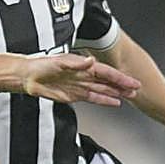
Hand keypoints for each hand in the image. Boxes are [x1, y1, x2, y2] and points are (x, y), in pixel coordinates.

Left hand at [23, 53, 140, 106]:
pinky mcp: (74, 95)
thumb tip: (91, 61)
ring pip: (103, 90)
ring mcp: (80, 86)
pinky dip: (104, 100)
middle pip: (108, 82)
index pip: (106, 73)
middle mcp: (84, 76)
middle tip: (136, 91)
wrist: (28, 77)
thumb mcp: (59, 62)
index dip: (120, 78)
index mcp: (83, 66)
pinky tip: (114, 102)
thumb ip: (77, 63)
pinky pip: (93, 98)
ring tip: (129, 96)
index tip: (132, 82)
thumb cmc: (41, 65)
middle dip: (122, 86)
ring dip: (116, 93)